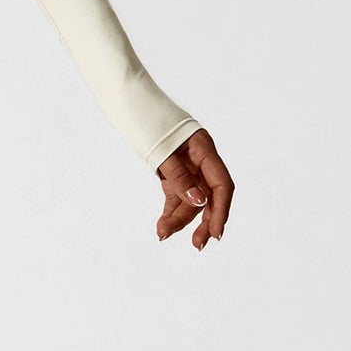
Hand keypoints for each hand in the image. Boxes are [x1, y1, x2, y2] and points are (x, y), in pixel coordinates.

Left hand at [154, 128, 232, 249]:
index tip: (215, 232)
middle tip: (197, 244)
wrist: (129, 106)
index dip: (221, 210)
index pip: (221, 185)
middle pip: (210, 196)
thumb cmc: (146, 122)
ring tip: (162, 234)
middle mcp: (200, 160)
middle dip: (204, 221)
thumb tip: (199, 202)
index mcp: (204, 149)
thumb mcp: (163, 151)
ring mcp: (187, 167)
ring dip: (180, 219)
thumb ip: (180, 177)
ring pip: (190, 199)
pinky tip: (163, 227)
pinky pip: (176, 196)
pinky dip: (170, 211)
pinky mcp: (172, 174)